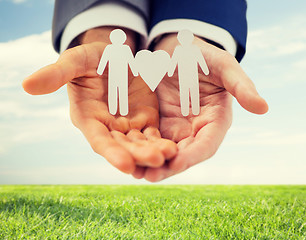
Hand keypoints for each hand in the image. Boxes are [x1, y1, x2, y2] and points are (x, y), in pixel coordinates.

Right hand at [22, 27, 176, 174]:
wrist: (115, 56)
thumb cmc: (92, 58)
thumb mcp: (75, 61)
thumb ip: (56, 74)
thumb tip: (26, 85)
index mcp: (88, 118)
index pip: (99, 140)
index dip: (111, 152)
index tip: (125, 165)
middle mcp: (108, 128)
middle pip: (123, 147)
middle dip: (138, 155)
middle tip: (155, 161)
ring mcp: (128, 126)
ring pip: (140, 144)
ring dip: (153, 152)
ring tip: (169, 155)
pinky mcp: (145, 121)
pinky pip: (154, 135)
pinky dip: (162, 142)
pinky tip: (174, 147)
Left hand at [136, 34, 268, 181]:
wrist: (177, 50)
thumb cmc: (202, 56)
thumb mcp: (223, 65)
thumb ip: (241, 85)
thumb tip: (263, 108)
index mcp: (215, 120)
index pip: (207, 144)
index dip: (194, 155)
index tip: (178, 163)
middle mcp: (195, 130)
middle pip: (183, 154)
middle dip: (168, 166)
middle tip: (150, 176)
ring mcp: (176, 128)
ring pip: (164, 152)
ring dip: (150, 163)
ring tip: (134, 172)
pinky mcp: (158, 124)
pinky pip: (149, 140)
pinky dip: (140, 149)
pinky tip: (126, 155)